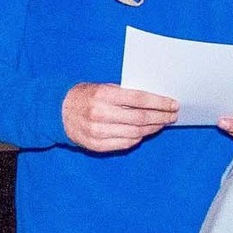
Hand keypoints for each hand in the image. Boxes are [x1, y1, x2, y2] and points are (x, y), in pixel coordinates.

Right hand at [61, 83, 177, 150]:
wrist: (58, 111)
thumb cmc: (86, 95)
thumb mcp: (103, 87)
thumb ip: (125, 94)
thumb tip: (154, 101)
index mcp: (103, 94)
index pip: (139, 99)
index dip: (159, 103)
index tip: (173, 104)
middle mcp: (100, 113)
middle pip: (140, 118)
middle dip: (160, 117)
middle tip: (172, 116)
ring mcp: (97, 131)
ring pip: (135, 133)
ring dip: (152, 129)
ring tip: (161, 124)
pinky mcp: (95, 145)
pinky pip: (124, 144)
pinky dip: (137, 139)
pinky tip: (144, 133)